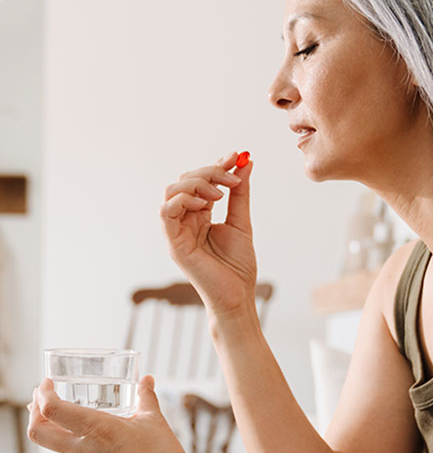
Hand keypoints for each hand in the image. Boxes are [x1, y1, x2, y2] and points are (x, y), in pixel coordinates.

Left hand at [27, 376, 204, 452]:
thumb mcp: (155, 420)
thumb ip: (146, 396)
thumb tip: (146, 379)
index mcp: (98, 430)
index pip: (52, 410)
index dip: (43, 394)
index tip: (47, 382)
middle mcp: (85, 450)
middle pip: (37, 433)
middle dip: (33, 412)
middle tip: (42, 396)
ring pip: (51, 446)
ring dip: (47, 427)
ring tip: (58, 411)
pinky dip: (66, 440)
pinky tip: (82, 433)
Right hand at [160, 150, 257, 317]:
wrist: (238, 296)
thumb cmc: (238, 266)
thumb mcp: (242, 222)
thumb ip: (240, 194)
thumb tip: (245, 163)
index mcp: (200, 215)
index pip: (201, 181)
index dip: (216, 165)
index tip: (236, 157)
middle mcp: (185, 220)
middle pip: (185, 180)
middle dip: (209, 171)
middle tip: (232, 176)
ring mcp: (177, 231)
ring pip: (172, 190)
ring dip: (196, 183)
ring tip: (220, 194)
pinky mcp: (174, 243)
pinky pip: (166, 212)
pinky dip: (183, 200)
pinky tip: (205, 205)